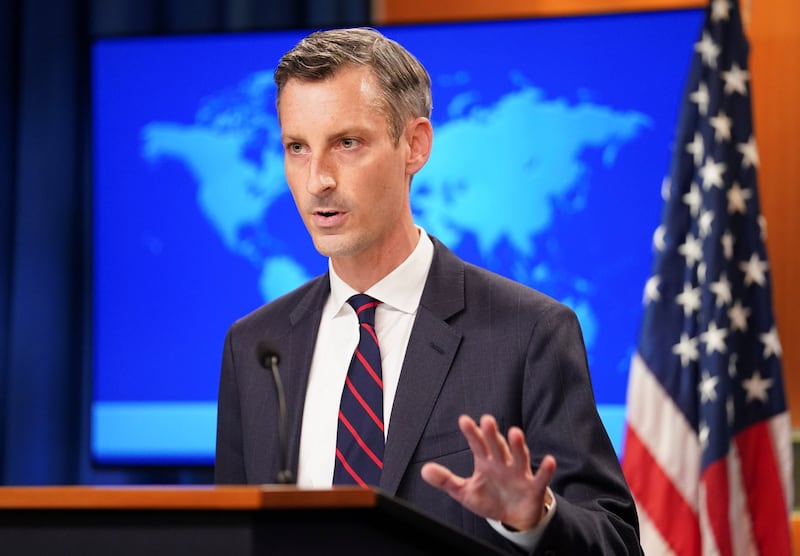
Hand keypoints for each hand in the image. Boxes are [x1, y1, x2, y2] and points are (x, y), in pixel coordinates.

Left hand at [420, 414, 555, 531]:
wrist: (514, 518)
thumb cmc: (490, 499)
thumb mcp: (465, 492)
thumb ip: (446, 480)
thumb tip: (424, 470)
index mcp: (486, 462)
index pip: (478, 444)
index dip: (472, 433)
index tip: (464, 420)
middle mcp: (503, 464)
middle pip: (498, 446)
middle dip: (493, 434)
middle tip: (487, 419)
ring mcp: (519, 474)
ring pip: (519, 457)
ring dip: (518, 446)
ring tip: (515, 432)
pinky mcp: (534, 487)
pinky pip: (540, 478)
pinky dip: (545, 470)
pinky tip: (549, 461)